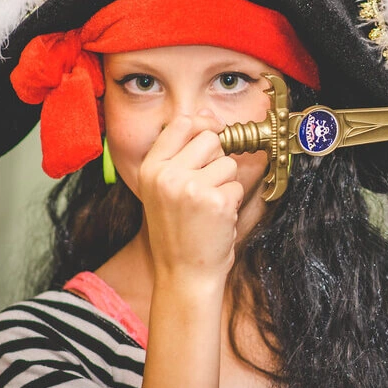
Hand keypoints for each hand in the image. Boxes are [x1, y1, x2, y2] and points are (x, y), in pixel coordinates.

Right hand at [136, 111, 242, 286]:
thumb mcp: (164, 189)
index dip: (203, 122)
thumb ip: (180, 153)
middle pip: (209, 139)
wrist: (183, 272)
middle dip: (216, 158)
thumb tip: (203, 115)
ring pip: (227, 163)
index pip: (180, 124)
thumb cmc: (177, 231)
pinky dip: (232, 202)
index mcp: (150, 168)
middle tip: (206, 186)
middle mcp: (167, 175)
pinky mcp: (216, 202)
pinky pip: (237, 186)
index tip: (214, 129)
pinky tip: (216, 219)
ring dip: (225, 183)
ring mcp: (191, 188)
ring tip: (208, 206)